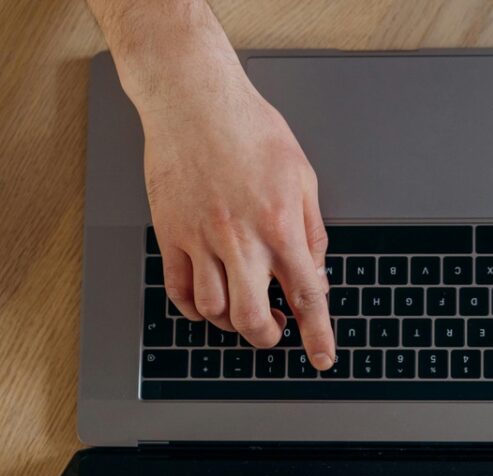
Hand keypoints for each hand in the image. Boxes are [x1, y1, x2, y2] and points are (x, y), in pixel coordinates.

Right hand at [138, 57, 334, 368]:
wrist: (194, 100)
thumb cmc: (249, 129)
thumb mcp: (302, 176)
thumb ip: (311, 231)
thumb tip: (317, 272)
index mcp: (280, 225)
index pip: (306, 295)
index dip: (317, 334)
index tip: (321, 358)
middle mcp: (240, 239)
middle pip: (252, 318)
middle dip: (268, 336)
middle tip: (276, 329)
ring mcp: (201, 239)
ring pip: (213, 311)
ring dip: (231, 323)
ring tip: (243, 311)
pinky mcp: (171, 234)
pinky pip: (178, 290)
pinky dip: (193, 309)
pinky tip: (207, 303)